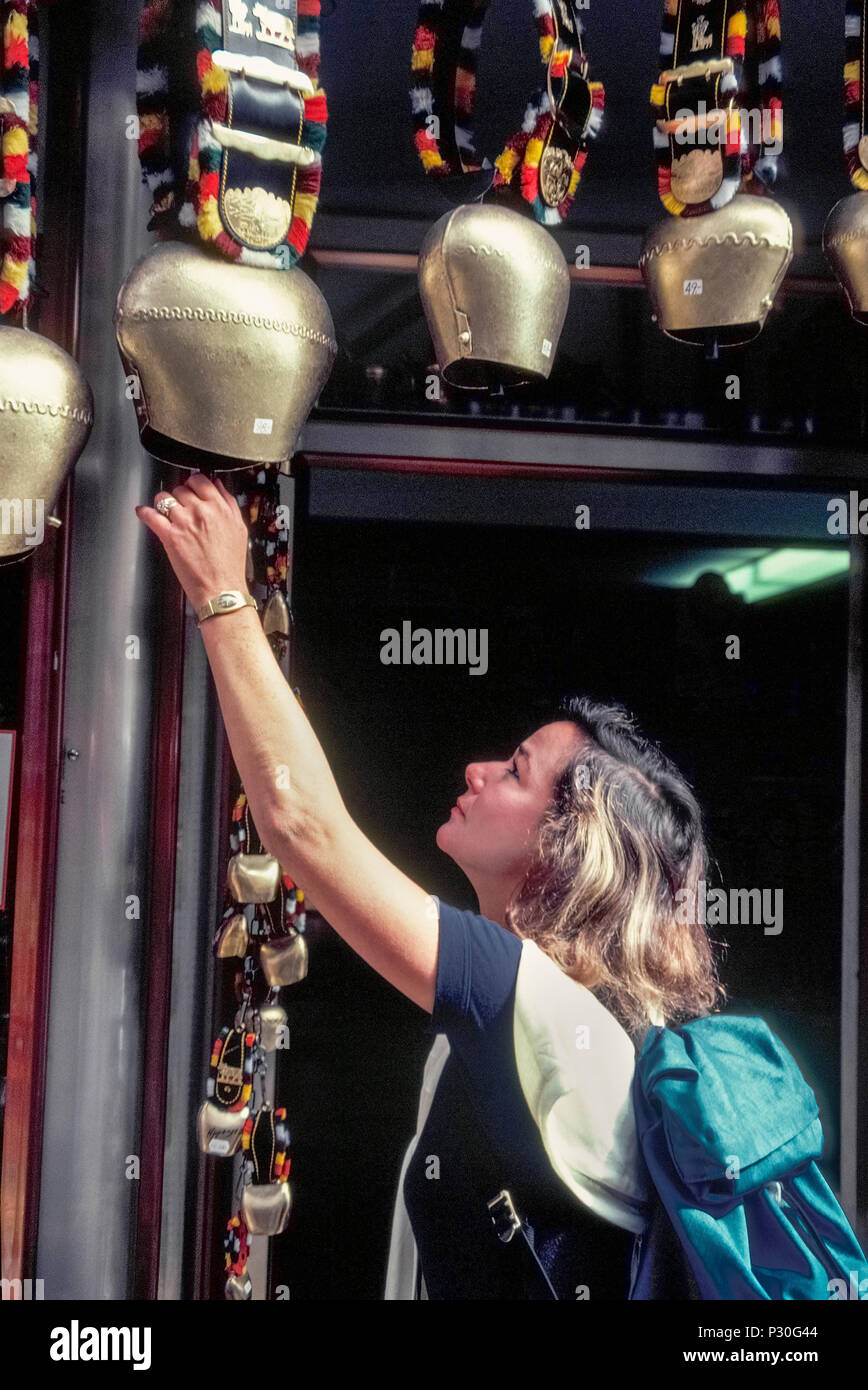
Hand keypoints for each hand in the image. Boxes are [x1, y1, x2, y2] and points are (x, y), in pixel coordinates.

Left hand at [135, 473, 249, 611]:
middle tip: (180, 507)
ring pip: (164, 498)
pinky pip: (151, 516)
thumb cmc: (231, 565)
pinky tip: (143, 512)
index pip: (200, 480)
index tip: (191, 488)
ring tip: (164, 511)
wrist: (222, 589)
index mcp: (219, 508)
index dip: (193, 483)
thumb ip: (229, 503)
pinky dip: (144, 513)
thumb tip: (218, 485)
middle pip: (181, 489)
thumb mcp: (239, 529)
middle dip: (179, 496)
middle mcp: (201, 512)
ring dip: (162, 503)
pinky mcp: (170, 537)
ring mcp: (184, 523)